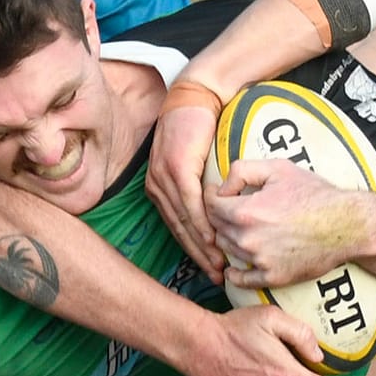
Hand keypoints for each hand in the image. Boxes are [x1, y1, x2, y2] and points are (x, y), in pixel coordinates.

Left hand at [147, 87, 222, 279]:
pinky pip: (190, 204)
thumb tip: (208, 212)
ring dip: (202, 246)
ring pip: (183, 221)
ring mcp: (164, 178)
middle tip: (216, 277)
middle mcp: (156, 186)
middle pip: (178, 230)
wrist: (196, 97)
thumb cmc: (196, 129)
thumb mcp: (190, 162)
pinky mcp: (177, 169)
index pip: (175, 228)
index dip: (192, 251)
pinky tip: (214, 239)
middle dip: (198, 256)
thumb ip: (192, 187)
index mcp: (157, 188)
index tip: (209, 269)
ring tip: (219, 265)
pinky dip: (202, 224)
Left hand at [208, 158, 363, 288]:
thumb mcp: (278, 168)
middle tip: (228, 210)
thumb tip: (222, 187)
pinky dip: (234, 274)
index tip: (217, 194)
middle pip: (216, 228)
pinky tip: (235, 268)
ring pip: (227, 250)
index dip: (211, 196)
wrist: (346, 225)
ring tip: (239, 230)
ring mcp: (259, 261)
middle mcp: (247, 239)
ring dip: (228, 239)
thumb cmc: (315, 194)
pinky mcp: (272, 277)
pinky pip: (241, 280)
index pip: (210, 206)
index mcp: (245, 212)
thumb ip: (242, 170)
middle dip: (218, 217)